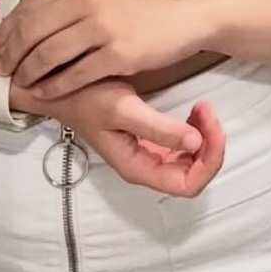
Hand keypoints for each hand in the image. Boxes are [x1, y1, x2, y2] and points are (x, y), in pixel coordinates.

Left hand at [0, 0, 205, 98]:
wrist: (185, 15)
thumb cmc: (142, 5)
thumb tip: (30, 19)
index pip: (29, 7)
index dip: (7, 32)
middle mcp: (88, 0)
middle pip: (32, 31)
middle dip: (10, 55)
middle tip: (1, 71)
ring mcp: (103, 27)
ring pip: (48, 55)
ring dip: (28, 73)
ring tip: (21, 83)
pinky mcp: (118, 54)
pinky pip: (74, 75)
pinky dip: (54, 86)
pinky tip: (46, 92)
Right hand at [40, 79, 225, 197]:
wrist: (60, 87)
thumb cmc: (86, 98)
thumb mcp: (122, 109)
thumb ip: (158, 129)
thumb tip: (196, 143)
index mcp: (139, 167)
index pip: (188, 184)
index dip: (208, 160)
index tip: (209, 123)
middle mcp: (146, 166)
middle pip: (194, 173)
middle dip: (210, 145)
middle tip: (207, 108)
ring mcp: (149, 153)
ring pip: (191, 160)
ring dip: (205, 137)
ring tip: (202, 106)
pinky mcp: (149, 139)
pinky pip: (183, 146)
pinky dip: (196, 130)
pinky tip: (194, 110)